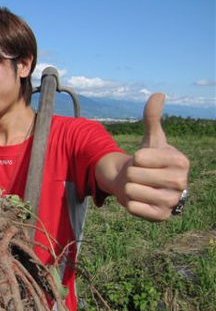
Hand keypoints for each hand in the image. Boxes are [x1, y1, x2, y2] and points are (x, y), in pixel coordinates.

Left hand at [124, 93, 189, 219]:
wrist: (147, 185)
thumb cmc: (150, 160)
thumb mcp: (151, 138)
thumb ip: (152, 117)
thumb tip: (158, 94)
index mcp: (181, 161)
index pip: (141, 157)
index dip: (136, 158)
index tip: (144, 160)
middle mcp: (182, 182)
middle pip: (135, 175)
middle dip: (130, 174)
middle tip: (140, 176)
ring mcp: (173, 201)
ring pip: (132, 191)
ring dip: (129, 188)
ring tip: (140, 187)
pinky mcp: (162, 216)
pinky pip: (134, 208)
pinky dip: (130, 203)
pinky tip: (140, 200)